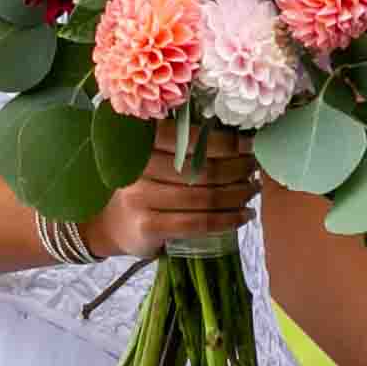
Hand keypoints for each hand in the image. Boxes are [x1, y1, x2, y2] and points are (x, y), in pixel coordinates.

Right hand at [88, 125, 258, 259]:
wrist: (110, 225)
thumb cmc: (144, 186)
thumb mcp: (154, 159)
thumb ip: (182, 148)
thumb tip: (238, 140)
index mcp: (142, 143)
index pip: (189, 139)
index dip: (225, 142)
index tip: (250, 145)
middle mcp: (139, 167)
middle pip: (201, 168)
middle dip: (237, 168)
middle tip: (255, 170)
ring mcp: (141, 198)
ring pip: (204, 197)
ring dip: (237, 195)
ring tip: (252, 191)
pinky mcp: (149, 226)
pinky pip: (198, 223)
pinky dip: (227, 220)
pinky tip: (243, 216)